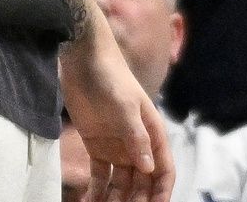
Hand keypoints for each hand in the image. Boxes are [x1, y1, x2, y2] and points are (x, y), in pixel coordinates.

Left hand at [62, 52, 174, 201]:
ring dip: (115, 200)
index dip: (161, 192)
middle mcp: (138, 145)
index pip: (163, 171)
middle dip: (136, 200)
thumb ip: (136, 137)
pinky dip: (96, 191)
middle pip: (142, 183)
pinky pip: (99, 176)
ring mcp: (117, 147)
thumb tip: (148, 168)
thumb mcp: (125, 106)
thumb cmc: (111, 78)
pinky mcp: (96, 146)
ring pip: (121, 183)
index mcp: (152, 135)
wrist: (83, 59)